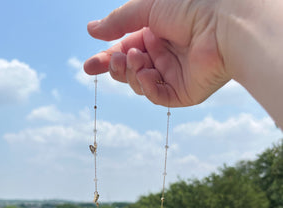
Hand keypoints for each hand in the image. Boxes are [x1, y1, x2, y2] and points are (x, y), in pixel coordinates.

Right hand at [84, 0, 229, 106]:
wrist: (222, 23)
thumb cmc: (190, 7)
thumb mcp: (147, 7)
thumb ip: (118, 21)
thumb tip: (91, 30)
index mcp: (155, 35)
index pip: (124, 51)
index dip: (106, 60)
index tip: (89, 67)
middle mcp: (163, 56)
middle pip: (130, 71)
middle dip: (116, 68)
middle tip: (114, 60)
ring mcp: (173, 75)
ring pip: (140, 84)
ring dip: (131, 73)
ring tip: (136, 58)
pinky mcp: (184, 93)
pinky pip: (157, 96)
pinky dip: (146, 87)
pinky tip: (145, 73)